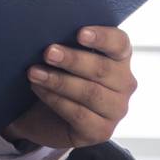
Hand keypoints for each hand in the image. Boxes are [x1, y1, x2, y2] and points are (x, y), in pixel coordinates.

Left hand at [2, 26, 137, 150]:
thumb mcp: (65, 57)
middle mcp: (124, 83)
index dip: (102, 37)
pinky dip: (56, 100)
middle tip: (48, 52)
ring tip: (34, 72)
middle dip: (73, 59)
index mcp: (120, 57)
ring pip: (90, 93)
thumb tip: (46, 28)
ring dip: (59, 81)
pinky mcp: (101, 131)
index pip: (120, 43)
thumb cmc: (60, 75)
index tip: (80, 33)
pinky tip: (39, 89)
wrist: (46, 114)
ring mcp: (116, 110)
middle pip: (103, 69)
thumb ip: (66, 42)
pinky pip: (79, 114)